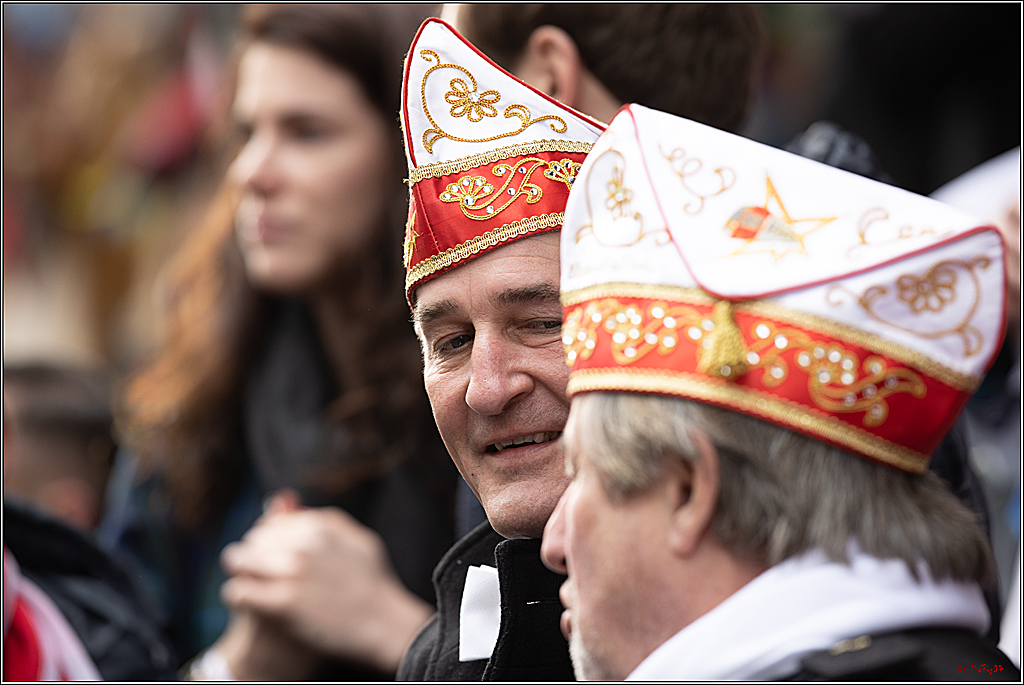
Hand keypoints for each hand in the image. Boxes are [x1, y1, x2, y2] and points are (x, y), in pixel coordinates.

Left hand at [220, 490, 433, 673]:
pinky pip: (239, 592)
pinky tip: (245, 600)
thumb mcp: (358, 539)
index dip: (269, 538)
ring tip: (246, 581)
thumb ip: (325, 519)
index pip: (272, 524)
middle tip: (257, 569)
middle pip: (253, 540)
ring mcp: (293, 573)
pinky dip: (238, 595)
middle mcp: (303, 545)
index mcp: (319, 527)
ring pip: (238, 560)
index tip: (270, 552)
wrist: (384, 623)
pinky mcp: (284, 603)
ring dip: (239, 569)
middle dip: (252, 552)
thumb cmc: (374, 582)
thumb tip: (290, 504)